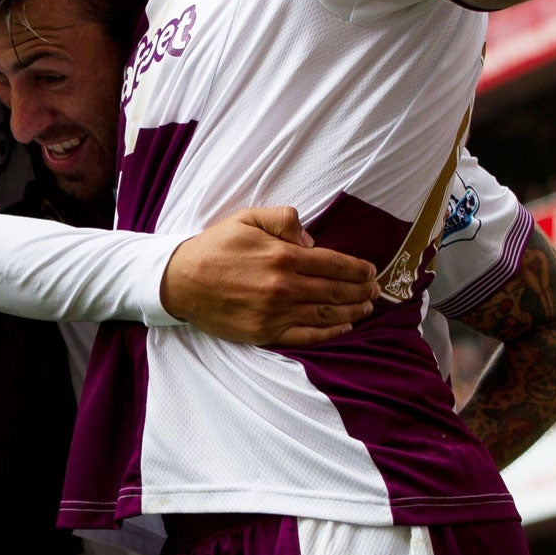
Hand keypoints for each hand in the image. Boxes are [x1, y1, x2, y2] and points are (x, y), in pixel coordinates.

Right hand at [160, 207, 378, 346]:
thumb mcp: (247, 218)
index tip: (370, 271)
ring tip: (366, 309)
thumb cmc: (215, 247)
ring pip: (326, 314)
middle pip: (334, 290)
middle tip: (375, 291)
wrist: (180, 281)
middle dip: (360, 291)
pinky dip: (330, 334)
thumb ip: (283, 220)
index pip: (333, 263)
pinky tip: (344, 328)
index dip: (357, 268)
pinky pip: (306, 336)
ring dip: (351, 311)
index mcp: (283, 255)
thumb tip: (311, 240)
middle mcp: (284, 286)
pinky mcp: (265, 332)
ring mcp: (276, 312)